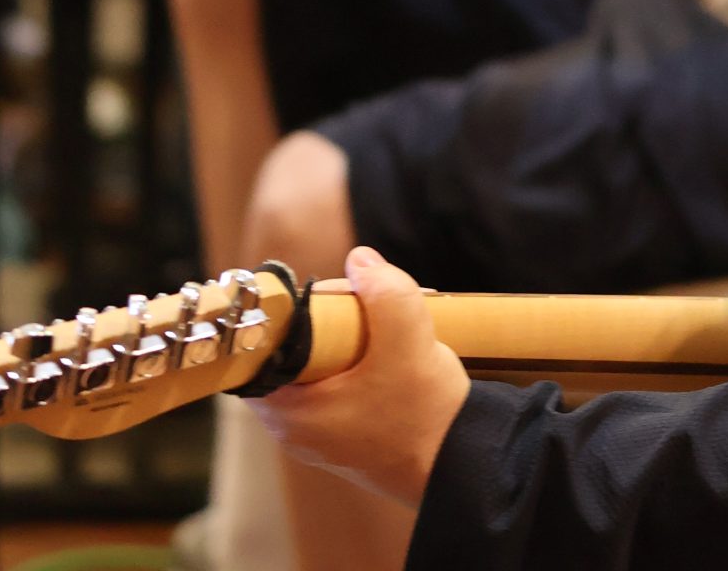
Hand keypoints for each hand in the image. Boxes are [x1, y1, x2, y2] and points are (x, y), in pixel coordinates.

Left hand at [255, 247, 469, 508]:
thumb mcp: (406, 337)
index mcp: (290, 413)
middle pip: (296, 350)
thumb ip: (383, 289)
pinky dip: (362, 363)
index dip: (294, 309)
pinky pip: (340, 386)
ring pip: (321, 366)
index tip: (329, 294)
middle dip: (332, 317)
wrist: (463, 466)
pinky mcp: (348, 438)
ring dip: (352, 338)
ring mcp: (322, 437)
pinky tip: (395, 352)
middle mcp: (296, 430)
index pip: (264, 345)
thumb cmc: (425, 414)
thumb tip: (359, 259)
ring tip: (390, 324)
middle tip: (368, 301)